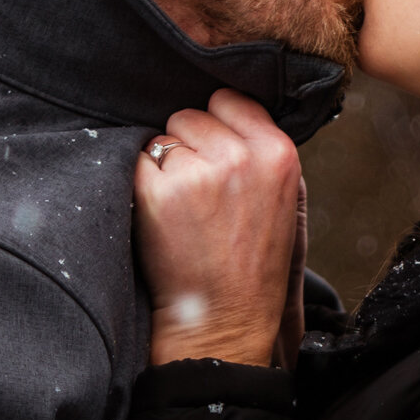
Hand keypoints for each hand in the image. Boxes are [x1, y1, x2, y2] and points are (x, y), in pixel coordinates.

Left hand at [134, 90, 302, 367]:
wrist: (225, 320)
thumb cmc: (252, 263)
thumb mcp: (282, 198)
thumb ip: (259, 150)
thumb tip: (220, 109)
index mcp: (278, 153)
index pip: (230, 100)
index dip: (218, 126)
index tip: (218, 158)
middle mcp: (240, 156)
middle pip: (190, 114)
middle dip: (189, 146)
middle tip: (202, 196)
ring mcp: (198, 173)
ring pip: (162, 139)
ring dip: (164, 167)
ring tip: (185, 211)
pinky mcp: (158, 192)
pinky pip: (136, 163)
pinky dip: (142, 187)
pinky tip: (163, 219)